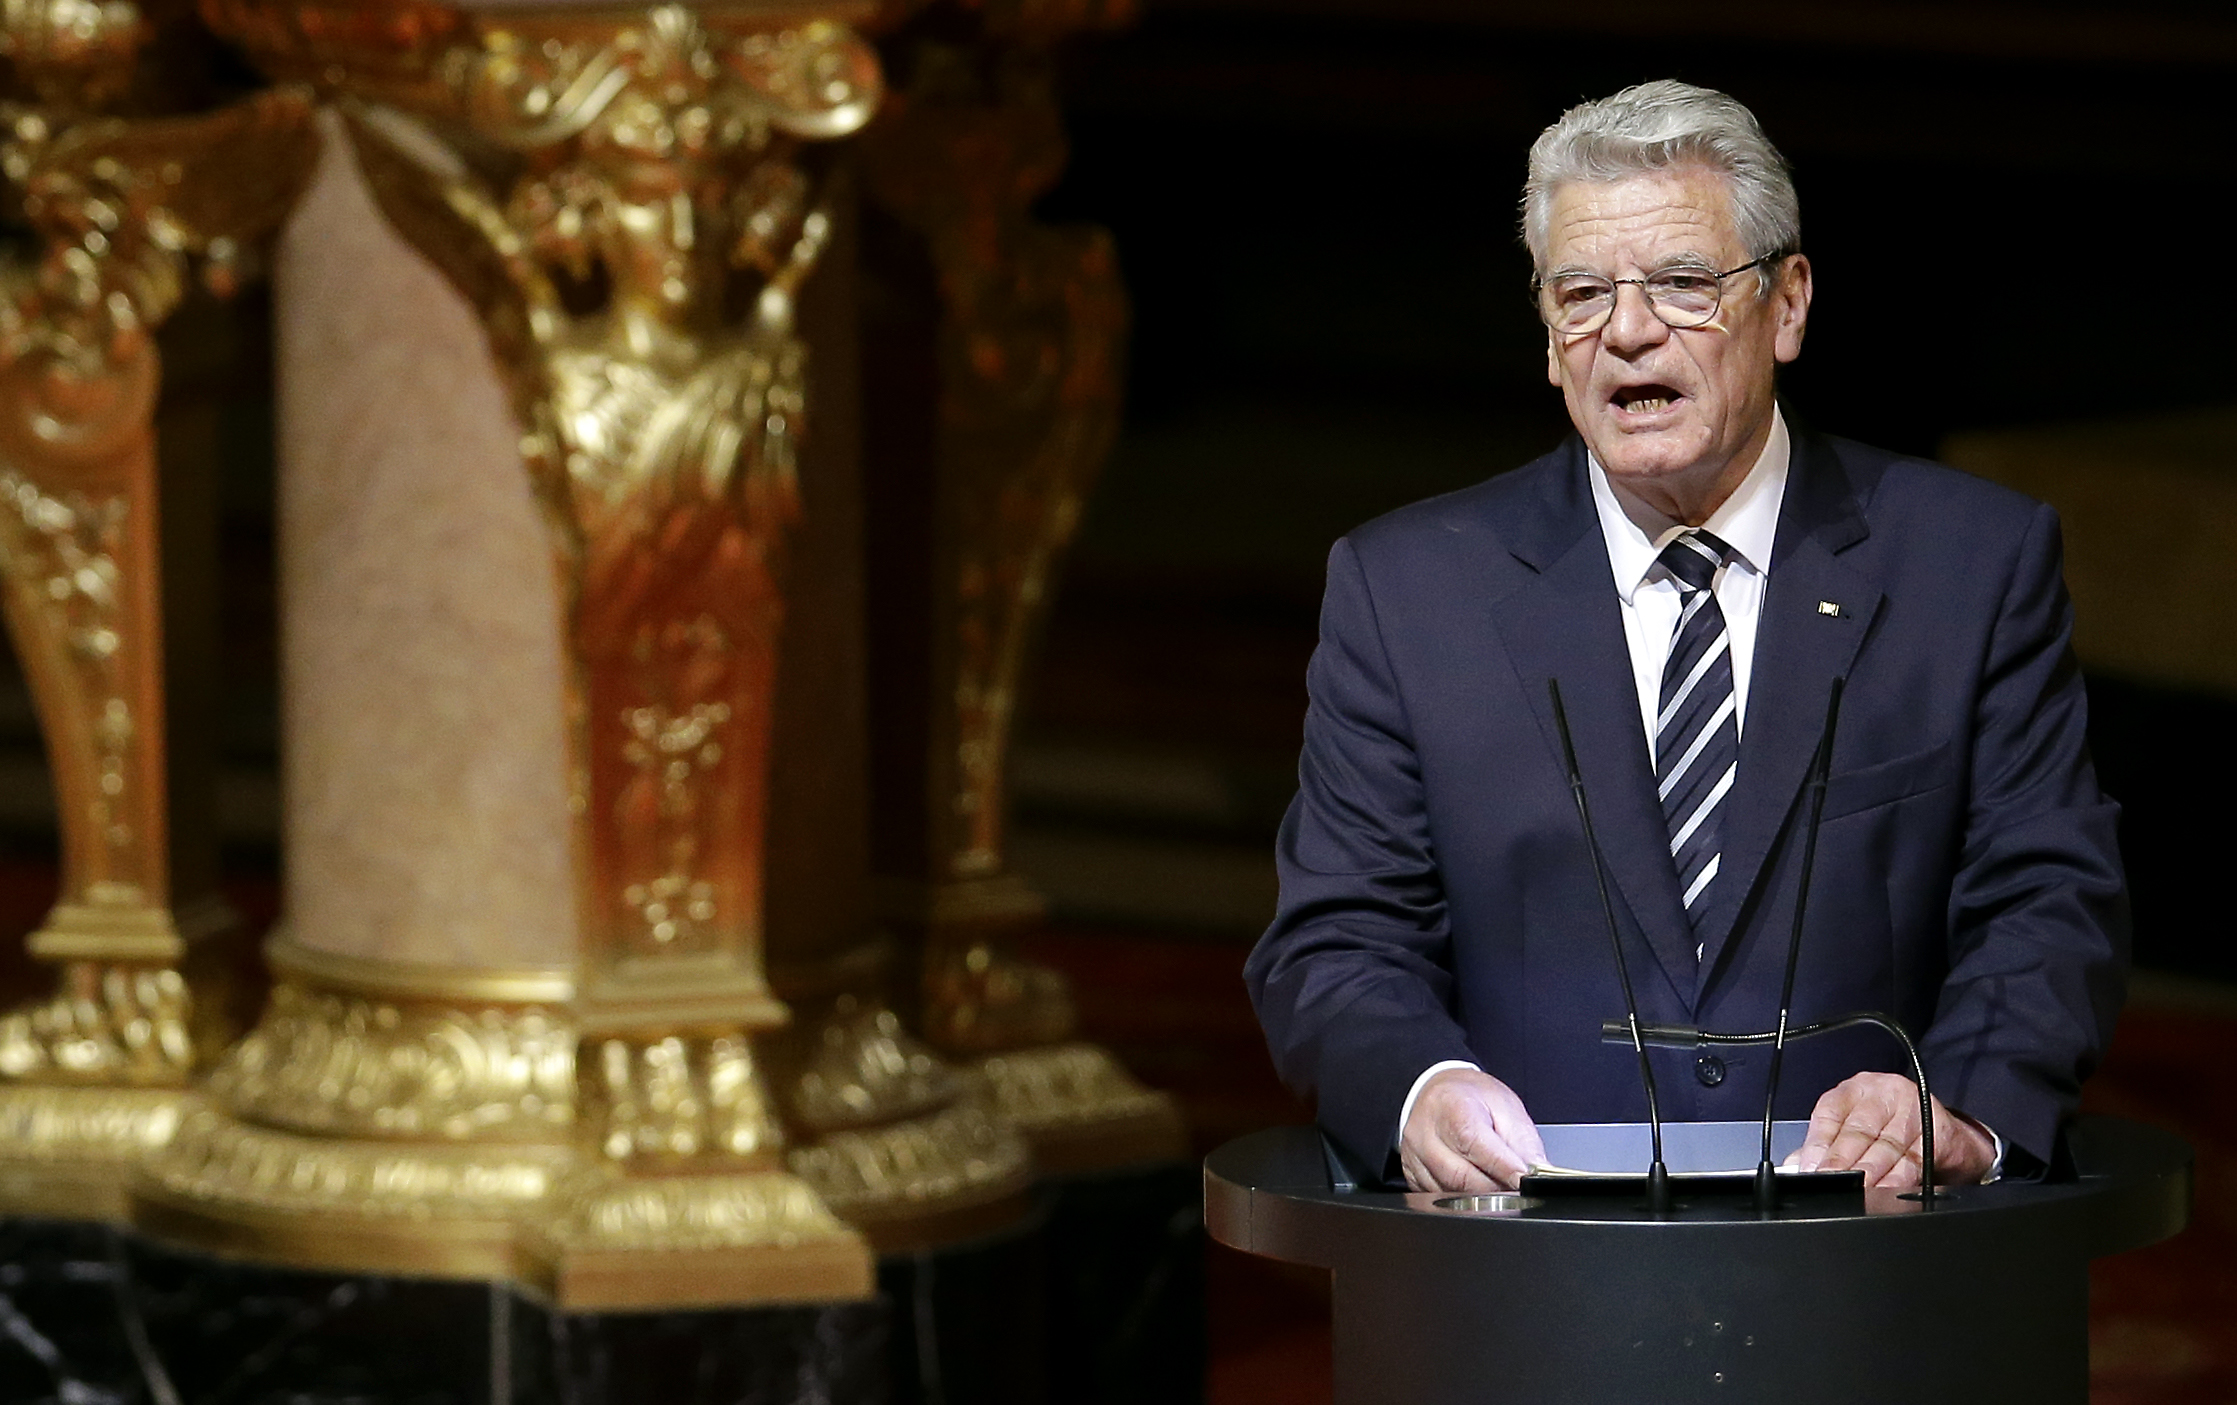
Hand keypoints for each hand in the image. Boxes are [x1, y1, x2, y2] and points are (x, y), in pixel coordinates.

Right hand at [1400, 1068, 1547, 1191]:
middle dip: (1495, 1188)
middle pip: (1462, 1177)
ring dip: (1479, 1197)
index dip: (1504, 1169)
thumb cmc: (1473, 1097)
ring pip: (1449, 1193)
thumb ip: (1524, 1144)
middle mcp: (1426, 1132)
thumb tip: (1538, 1176)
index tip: (1524, 1182)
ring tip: (1496, 1185)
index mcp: (1452, 1107)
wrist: (1439, 1090)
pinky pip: (1436, 1198)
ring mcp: (1414, 1155)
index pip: (1477, 1146)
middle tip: (1515, 1187)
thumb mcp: (1506, 1108)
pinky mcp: (1410, 1173)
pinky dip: (1460, 1199)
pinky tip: (1472, 1186)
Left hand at [1787, 1072, 1996, 1187]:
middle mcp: (1883, 1093)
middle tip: (1828, 1183)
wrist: (1946, 1134)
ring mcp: (1913, 1110)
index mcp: (1855, 1090)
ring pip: (1886, 1147)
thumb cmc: (1891, 1128)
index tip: (1808, 1169)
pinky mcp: (1937, 1132)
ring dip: (1868, 1175)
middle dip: (1841, 1163)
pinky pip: (1914, 1161)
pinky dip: (1897, 1181)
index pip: (1830, 1114)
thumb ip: (1825, 1146)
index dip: (1818, 1145)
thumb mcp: (1855, 1128)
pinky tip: (1885, 1193)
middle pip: (1858, 1131)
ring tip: (1854, 1193)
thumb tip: (1794, 1168)